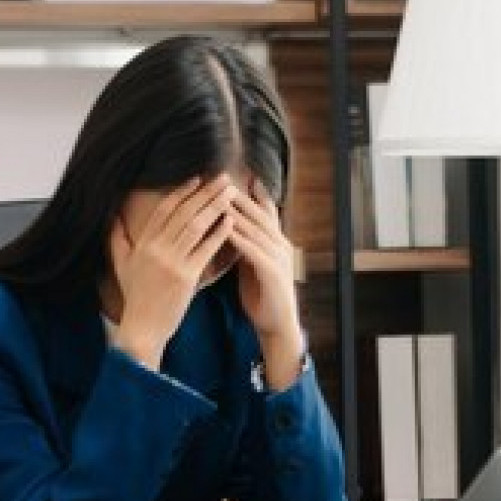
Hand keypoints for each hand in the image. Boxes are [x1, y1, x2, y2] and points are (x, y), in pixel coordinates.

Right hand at [109, 177, 235, 370]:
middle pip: (184, 212)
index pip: (164, 209)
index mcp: (143, 243)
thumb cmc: (135, 297)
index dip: (181, 191)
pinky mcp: (185, 277)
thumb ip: (117, 239)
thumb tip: (112, 216)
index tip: (198, 178)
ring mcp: (171, 262)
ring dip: (215, 207)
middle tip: (223, 177)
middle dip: (205, 192)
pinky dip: (219, 234)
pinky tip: (231, 221)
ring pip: (195, 226)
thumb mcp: (120, 264)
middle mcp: (156, 248)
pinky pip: (205, 250)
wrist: (142, 327)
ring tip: (230, 193)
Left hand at [226, 179, 304, 389]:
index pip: (264, 211)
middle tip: (222, 178)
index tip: (234, 175)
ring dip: (238, 212)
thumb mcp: (251, 265)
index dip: (251, 193)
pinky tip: (226, 229)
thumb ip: (244, 245)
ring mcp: (279, 257)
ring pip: (257, 229)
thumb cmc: (261, 296)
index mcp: (275, 242)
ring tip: (220, 196)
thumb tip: (227, 227)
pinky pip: (254, 251)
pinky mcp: (273, 272)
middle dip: (240, 195)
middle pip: (259, 214)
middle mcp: (280, 244)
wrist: (277, 325)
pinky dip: (240, 238)